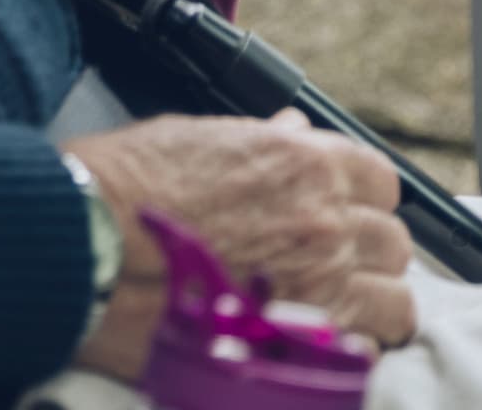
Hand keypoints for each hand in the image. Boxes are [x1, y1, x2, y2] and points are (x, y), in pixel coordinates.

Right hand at [63, 111, 412, 376]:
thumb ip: (260, 141)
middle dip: (368, 253)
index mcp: (302, 160)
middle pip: (392, 241)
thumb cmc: (123, 187)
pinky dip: (352, 350)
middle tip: (333, 267)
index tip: (345, 215)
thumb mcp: (196, 138)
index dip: (362, 200)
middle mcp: (323, 218)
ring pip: (397, 298)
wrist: (83, 245)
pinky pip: (366, 349)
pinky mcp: (300, 339)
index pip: (380, 180)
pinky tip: (319, 346)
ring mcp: (319, 281)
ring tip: (339, 312)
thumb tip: (293, 131)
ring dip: (374, 303)